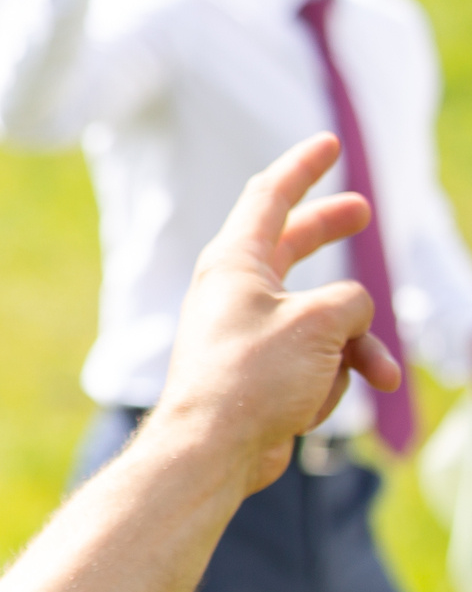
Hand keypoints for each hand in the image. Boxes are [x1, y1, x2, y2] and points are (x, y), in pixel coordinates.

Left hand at [155, 134, 399, 493]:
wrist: (216, 447)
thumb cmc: (254, 376)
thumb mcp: (319, 323)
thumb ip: (349, 302)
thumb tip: (353, 314)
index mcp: (236, 262)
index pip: (269, 197)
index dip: (303, 168)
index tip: (329, 143)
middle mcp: (237, 289)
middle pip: (293, 246)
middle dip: (330, 232)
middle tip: (364, 213)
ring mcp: (250, 330)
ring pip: (323, 320)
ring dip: (358, 348)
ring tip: (376, 373)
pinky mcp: (263, 370)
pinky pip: (316, 361)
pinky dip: (333, 380)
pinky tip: (318, 406)